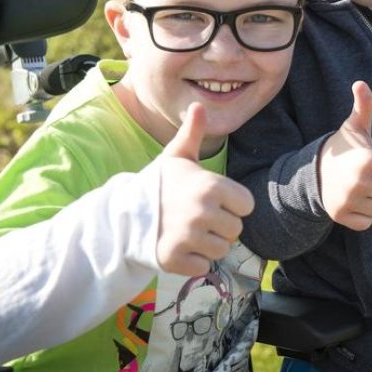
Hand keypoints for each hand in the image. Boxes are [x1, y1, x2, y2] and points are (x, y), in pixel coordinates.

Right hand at [156, 103, 254, 275]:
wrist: (124, 214)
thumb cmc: (159, 184)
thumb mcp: (177, 157)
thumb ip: (193, 132)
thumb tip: (198, 105)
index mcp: (211, 186)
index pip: (247, 205)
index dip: (232, 204)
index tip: (213, 200)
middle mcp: (203, 212)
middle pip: (236, 230)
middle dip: (221, 226)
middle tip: (197, 218)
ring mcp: (189, 237)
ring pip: (222, 250)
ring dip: (208, 245)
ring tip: (188, 232)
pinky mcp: (176, 260)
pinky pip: (204, 267)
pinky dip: (193, 262)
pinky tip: (180, 247)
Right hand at [319, 81, 371, 230]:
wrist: (313, 172)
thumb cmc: (342, 149)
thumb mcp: (354, 128)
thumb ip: (364, 106)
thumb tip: (361, 82)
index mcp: (368, 160)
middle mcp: (359, 182)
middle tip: (367, 175)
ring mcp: (350, 201)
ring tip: (360, 187)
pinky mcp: (342, 217)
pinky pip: (368, 222)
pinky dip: (363, 214)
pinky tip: (353, 201)